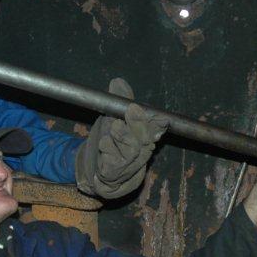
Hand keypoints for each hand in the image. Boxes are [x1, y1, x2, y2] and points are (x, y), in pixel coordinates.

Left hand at [75, 78, 168, 198]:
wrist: (97, 172)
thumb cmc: (110, 142)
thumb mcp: (112, 118)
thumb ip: (118, 102)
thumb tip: (118, 82)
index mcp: (144, 138)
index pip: (155, 130)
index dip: (157, 123)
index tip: (158, 115)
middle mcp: (140, 152)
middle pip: (144, 140)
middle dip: (138, 124)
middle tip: (132, 110)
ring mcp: (127, 165)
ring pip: (131, 152)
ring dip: (123, 137)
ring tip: (115, 126)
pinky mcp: (112, 174)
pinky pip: (114, 165)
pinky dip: (110, 152)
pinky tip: (104, 144)